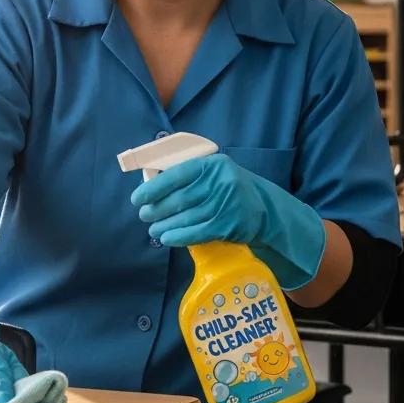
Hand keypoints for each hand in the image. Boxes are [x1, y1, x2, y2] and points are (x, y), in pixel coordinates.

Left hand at [131, 154, 326, 289]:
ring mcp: (226, 204)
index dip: (154, 187)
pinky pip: (197, 232)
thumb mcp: (214, 174)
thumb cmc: (229, 189)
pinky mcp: (229, 225)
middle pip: (179, 199)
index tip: (138, 198)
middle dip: (156, 209)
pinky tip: (166, 238)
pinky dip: (179, 236)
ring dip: (164, 225)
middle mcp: (220, 182)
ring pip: (186, 217)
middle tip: (144, 215)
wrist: (265, 209)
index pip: (177, 174)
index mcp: (213, 164)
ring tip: (153, 229)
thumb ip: (188, 177)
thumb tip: (151, 186)